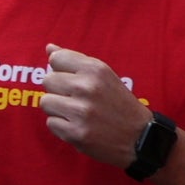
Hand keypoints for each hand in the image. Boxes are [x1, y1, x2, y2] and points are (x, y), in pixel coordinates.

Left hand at [41, 46, 148, 169]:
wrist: (139, 136)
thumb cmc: (118, 103)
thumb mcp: (104, 75)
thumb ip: (75, 61)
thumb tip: (48, 48)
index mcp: (95, 69)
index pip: (56, 58)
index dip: (60, 69)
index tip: (71, 79)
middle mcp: (87, 87)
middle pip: (48, 81)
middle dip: (58, 90)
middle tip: (75, 99)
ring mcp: (81, 111)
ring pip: (46, 102)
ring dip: (57, 108)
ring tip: (75, 112)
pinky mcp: (76, 133)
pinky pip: (51, 123)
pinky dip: (61, 125)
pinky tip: (77, 125)